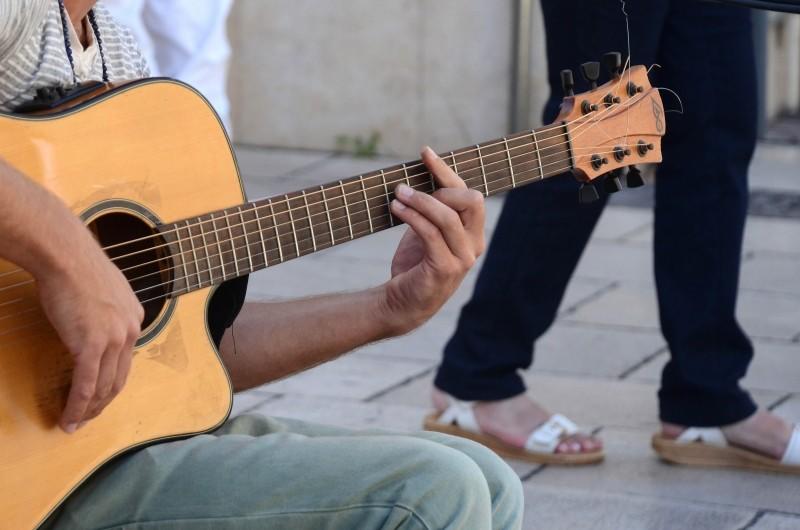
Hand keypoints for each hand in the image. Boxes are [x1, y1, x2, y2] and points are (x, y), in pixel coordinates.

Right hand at [36, 227, 143, 433]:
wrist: (65, 255)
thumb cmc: (75, 266)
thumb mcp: (102, 290)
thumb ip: (104, 310)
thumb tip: (91, 323)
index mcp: (134, 318)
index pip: (125, 360)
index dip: (111, 382)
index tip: (98, 396)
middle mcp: (130, 330)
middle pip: (119, 378)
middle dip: (103, 403)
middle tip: (86, 419)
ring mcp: (114, 339)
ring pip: (104, 387)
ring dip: (88, 411)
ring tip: (74, 424)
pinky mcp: (92, 345)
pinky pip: (86, 385)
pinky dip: (77, 406)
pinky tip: (68, 418)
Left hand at [381, 146, 484, 332]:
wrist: (402, 303)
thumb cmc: (414, 265)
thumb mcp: (426, 231)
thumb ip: (432, 209)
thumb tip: (423, 173)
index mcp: (473, 233)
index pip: (468, 193)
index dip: (447, 170)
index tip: (424, 153)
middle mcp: (474, 244)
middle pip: (471, 201)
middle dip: (440, 187)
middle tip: (408, 190)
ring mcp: (462, 258)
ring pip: (447, 216)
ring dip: (420, 201)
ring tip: (397, 195)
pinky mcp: (445, 268)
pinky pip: (430, 233)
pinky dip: (412, 216)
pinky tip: (396, 208)